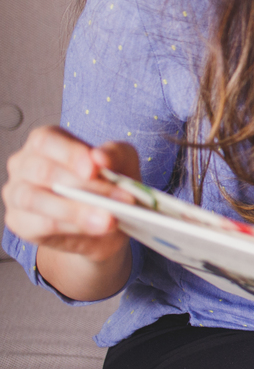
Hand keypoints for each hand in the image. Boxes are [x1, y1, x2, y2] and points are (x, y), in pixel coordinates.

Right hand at [3, 126, 137, 265]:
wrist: (103, 219)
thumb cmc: (107, 180)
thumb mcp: (121, 161)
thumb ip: (114, 154)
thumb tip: (100, 158)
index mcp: (45, 141)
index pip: (47, 141)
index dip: (70, 154)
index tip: (94, 169)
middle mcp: (24, 164)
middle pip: (43, 171)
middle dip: (83, 186)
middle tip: (118, 199)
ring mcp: (17, 194)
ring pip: (36, 199)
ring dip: (75, 210)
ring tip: (108, 219)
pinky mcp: (21, 222)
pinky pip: (41, 224)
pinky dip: (72, 226)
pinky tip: (96, 227)